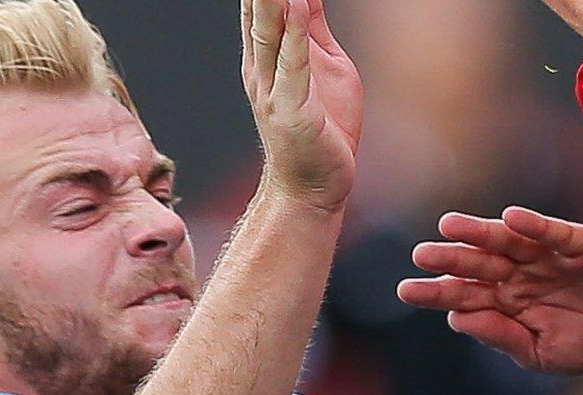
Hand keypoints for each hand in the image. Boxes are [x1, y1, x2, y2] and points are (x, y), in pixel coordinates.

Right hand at [242, 0, 362, 211]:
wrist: (314, 188)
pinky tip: (298, 5)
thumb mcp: (322, 66)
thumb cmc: (321, 130)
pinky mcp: (291, 110)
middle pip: (259, 7)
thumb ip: (313, 29)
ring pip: (270, 29)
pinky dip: (295, 34)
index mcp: (266, 54)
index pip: (261, 3)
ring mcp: (272, 88)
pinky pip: (293, 64)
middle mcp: (261, 66)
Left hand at [398, 207, 582, 376]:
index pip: (465, 294)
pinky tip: (512, 219)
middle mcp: (522, 274)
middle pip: (480, 263)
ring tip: (450, 226)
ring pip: (508, 241)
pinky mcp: (581, 244)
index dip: (437, 291)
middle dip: (451, 258)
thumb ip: (502, 337)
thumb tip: (456, 319)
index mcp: (508, 302)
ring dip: (480, 232)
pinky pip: (555, 233)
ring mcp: (549, 257)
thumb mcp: (541, 354)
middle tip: (422, 256)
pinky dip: (535, 225)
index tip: (407, 290)